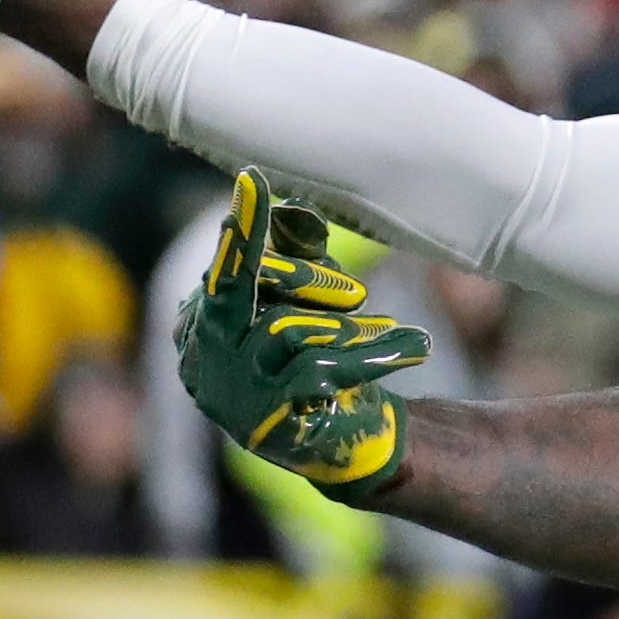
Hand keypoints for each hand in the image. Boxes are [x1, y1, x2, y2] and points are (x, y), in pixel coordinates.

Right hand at [176, 167, 428, 501]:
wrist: (343, 439)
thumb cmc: (319, 354)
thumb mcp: (312, 299)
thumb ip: (300, 255)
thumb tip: (293, 213)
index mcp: (205, 317)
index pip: (226, 266)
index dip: (245, 230)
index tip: (253, 180)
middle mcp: (203, 353)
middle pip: (237, 289)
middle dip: (302, 277)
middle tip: (359, 292)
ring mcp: (230, 392)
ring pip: (288, 329)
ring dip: (348, 328)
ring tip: (389, 332)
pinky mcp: (267, 424)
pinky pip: (321, 371)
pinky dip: (373, 355)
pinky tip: (414, 348)